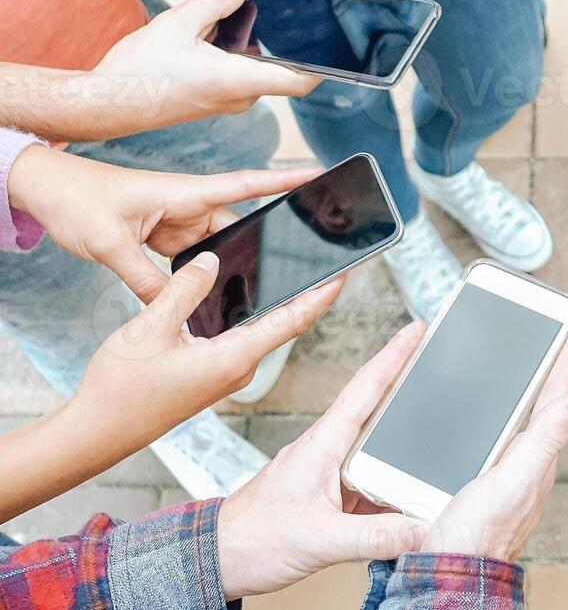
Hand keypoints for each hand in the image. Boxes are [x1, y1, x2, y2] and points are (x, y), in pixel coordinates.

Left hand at [8, 147, 321, 301]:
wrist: (45, 190)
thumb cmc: (77, 200)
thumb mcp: (108, 244)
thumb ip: (144, 279)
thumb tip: (173, 307)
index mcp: (184, 194)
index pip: (246, 186)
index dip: (284, 182)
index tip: (318, 177)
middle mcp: (188, 206)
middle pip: (235, 230)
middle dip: (253, 252)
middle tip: (276, 279)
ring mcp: (177, 222)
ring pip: (214, 250)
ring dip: (220, 269)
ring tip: (234, 295)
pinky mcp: (163, 237)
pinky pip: (192, 259)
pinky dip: (196, 277)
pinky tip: (199, 298)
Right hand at [77, 251, 340, 446]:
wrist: (95, 433)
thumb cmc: (119, 390)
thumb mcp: (150, 328)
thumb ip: (184, 290)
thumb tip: (211, 262)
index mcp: (232, 358)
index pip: (291, 321)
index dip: (320, 296)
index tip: (345, 273)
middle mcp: (238, 369)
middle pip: (283, 325)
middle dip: (306, 294)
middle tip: (326, 262)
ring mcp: (225, 375)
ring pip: (261, 332)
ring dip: (278, 305)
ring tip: (294, 272)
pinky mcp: (211, 377)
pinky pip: (241, 340)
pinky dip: (252, 318)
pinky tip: (246, 298)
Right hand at [90, 0, 321, 133]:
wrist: (104, 102)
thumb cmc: (137, 70)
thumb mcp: (176, 22)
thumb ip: (213, 1)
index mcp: (238, 80)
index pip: (299, 82)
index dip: (324, 70)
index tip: (343, 57)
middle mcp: (238, 97)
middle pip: (281, 74)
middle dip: (289, 49)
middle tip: (299, 22)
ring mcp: (225, 103)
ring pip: (258, 74)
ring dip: (259, 52)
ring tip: (251, 17)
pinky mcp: (211, 101)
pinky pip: (239, 78)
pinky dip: (240, 58)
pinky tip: (223, 34)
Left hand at [218, 325, 431, 598]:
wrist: (219, 559)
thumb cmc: (253, 540)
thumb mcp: (319, 541)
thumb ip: (374, 537)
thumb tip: (421, 532)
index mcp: (322, 445)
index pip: (365, 389)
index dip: (394, 355)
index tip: (417, 330)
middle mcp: (326, 449)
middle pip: (374, 406)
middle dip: (405, 378)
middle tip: (434, 358)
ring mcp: (327, 470)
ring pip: (374, 444)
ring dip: (401, 433)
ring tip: (433, 420)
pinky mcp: (329, 492)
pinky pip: (369, 477)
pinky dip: (392, 480)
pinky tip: (409, 489)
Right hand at [426, 333, 567, 559]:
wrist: (445, 572)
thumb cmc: (478, 535)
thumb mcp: (513, 478)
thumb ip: (546, 438)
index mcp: (535, 458)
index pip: (557, 401)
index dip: (564, 366)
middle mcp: (523, 465)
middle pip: (541, 410)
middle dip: (548, 376)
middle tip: (555, 347)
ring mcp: (503, 477)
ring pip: (518, 426)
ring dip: (525, 398)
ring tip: (530, 372)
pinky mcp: (479, 486)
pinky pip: (493, 443)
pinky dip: (495, 423)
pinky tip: (486, 420)